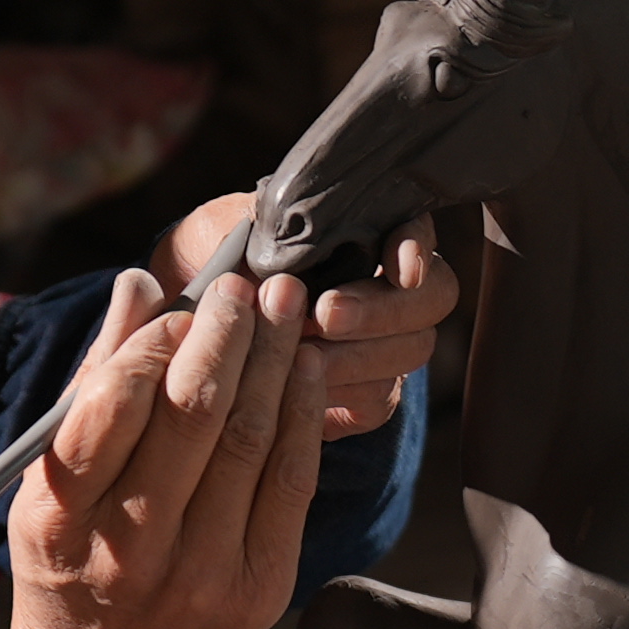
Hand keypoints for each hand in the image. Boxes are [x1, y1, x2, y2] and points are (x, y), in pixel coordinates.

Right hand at [0, 265, 331, 628]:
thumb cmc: (69, 561)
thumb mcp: (47, 482)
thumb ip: (91, 383)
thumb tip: (139, 285)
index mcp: (59, 519)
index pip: (113, 406)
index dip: (156, 341)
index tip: (182, 305)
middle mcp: (131, 550)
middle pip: (194, 415)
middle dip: (227, 334)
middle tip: (246, 285)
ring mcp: (201, 575)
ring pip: (249, 441)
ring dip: (273, 360)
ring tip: (283, 304)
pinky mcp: (258, 590)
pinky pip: (291, 483)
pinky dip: (302, 416)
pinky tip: (304, 369)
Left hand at [153, 195, 459, 438]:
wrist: (196, 326)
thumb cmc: (218, 263)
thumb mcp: (226, 229)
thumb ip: (264, 230)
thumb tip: (292, 252)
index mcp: (368, 229)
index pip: (417, 231)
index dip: (415, 249)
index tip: (398, 268)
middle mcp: (391, 286)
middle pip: (432, 298)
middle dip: (381, 309)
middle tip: (326, 314)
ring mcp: (388, 342)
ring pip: (409, 352)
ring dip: (356, 355)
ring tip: (300, 355)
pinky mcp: (369, 394)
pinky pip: (379, 399)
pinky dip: (341, 394)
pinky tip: (299, 388)